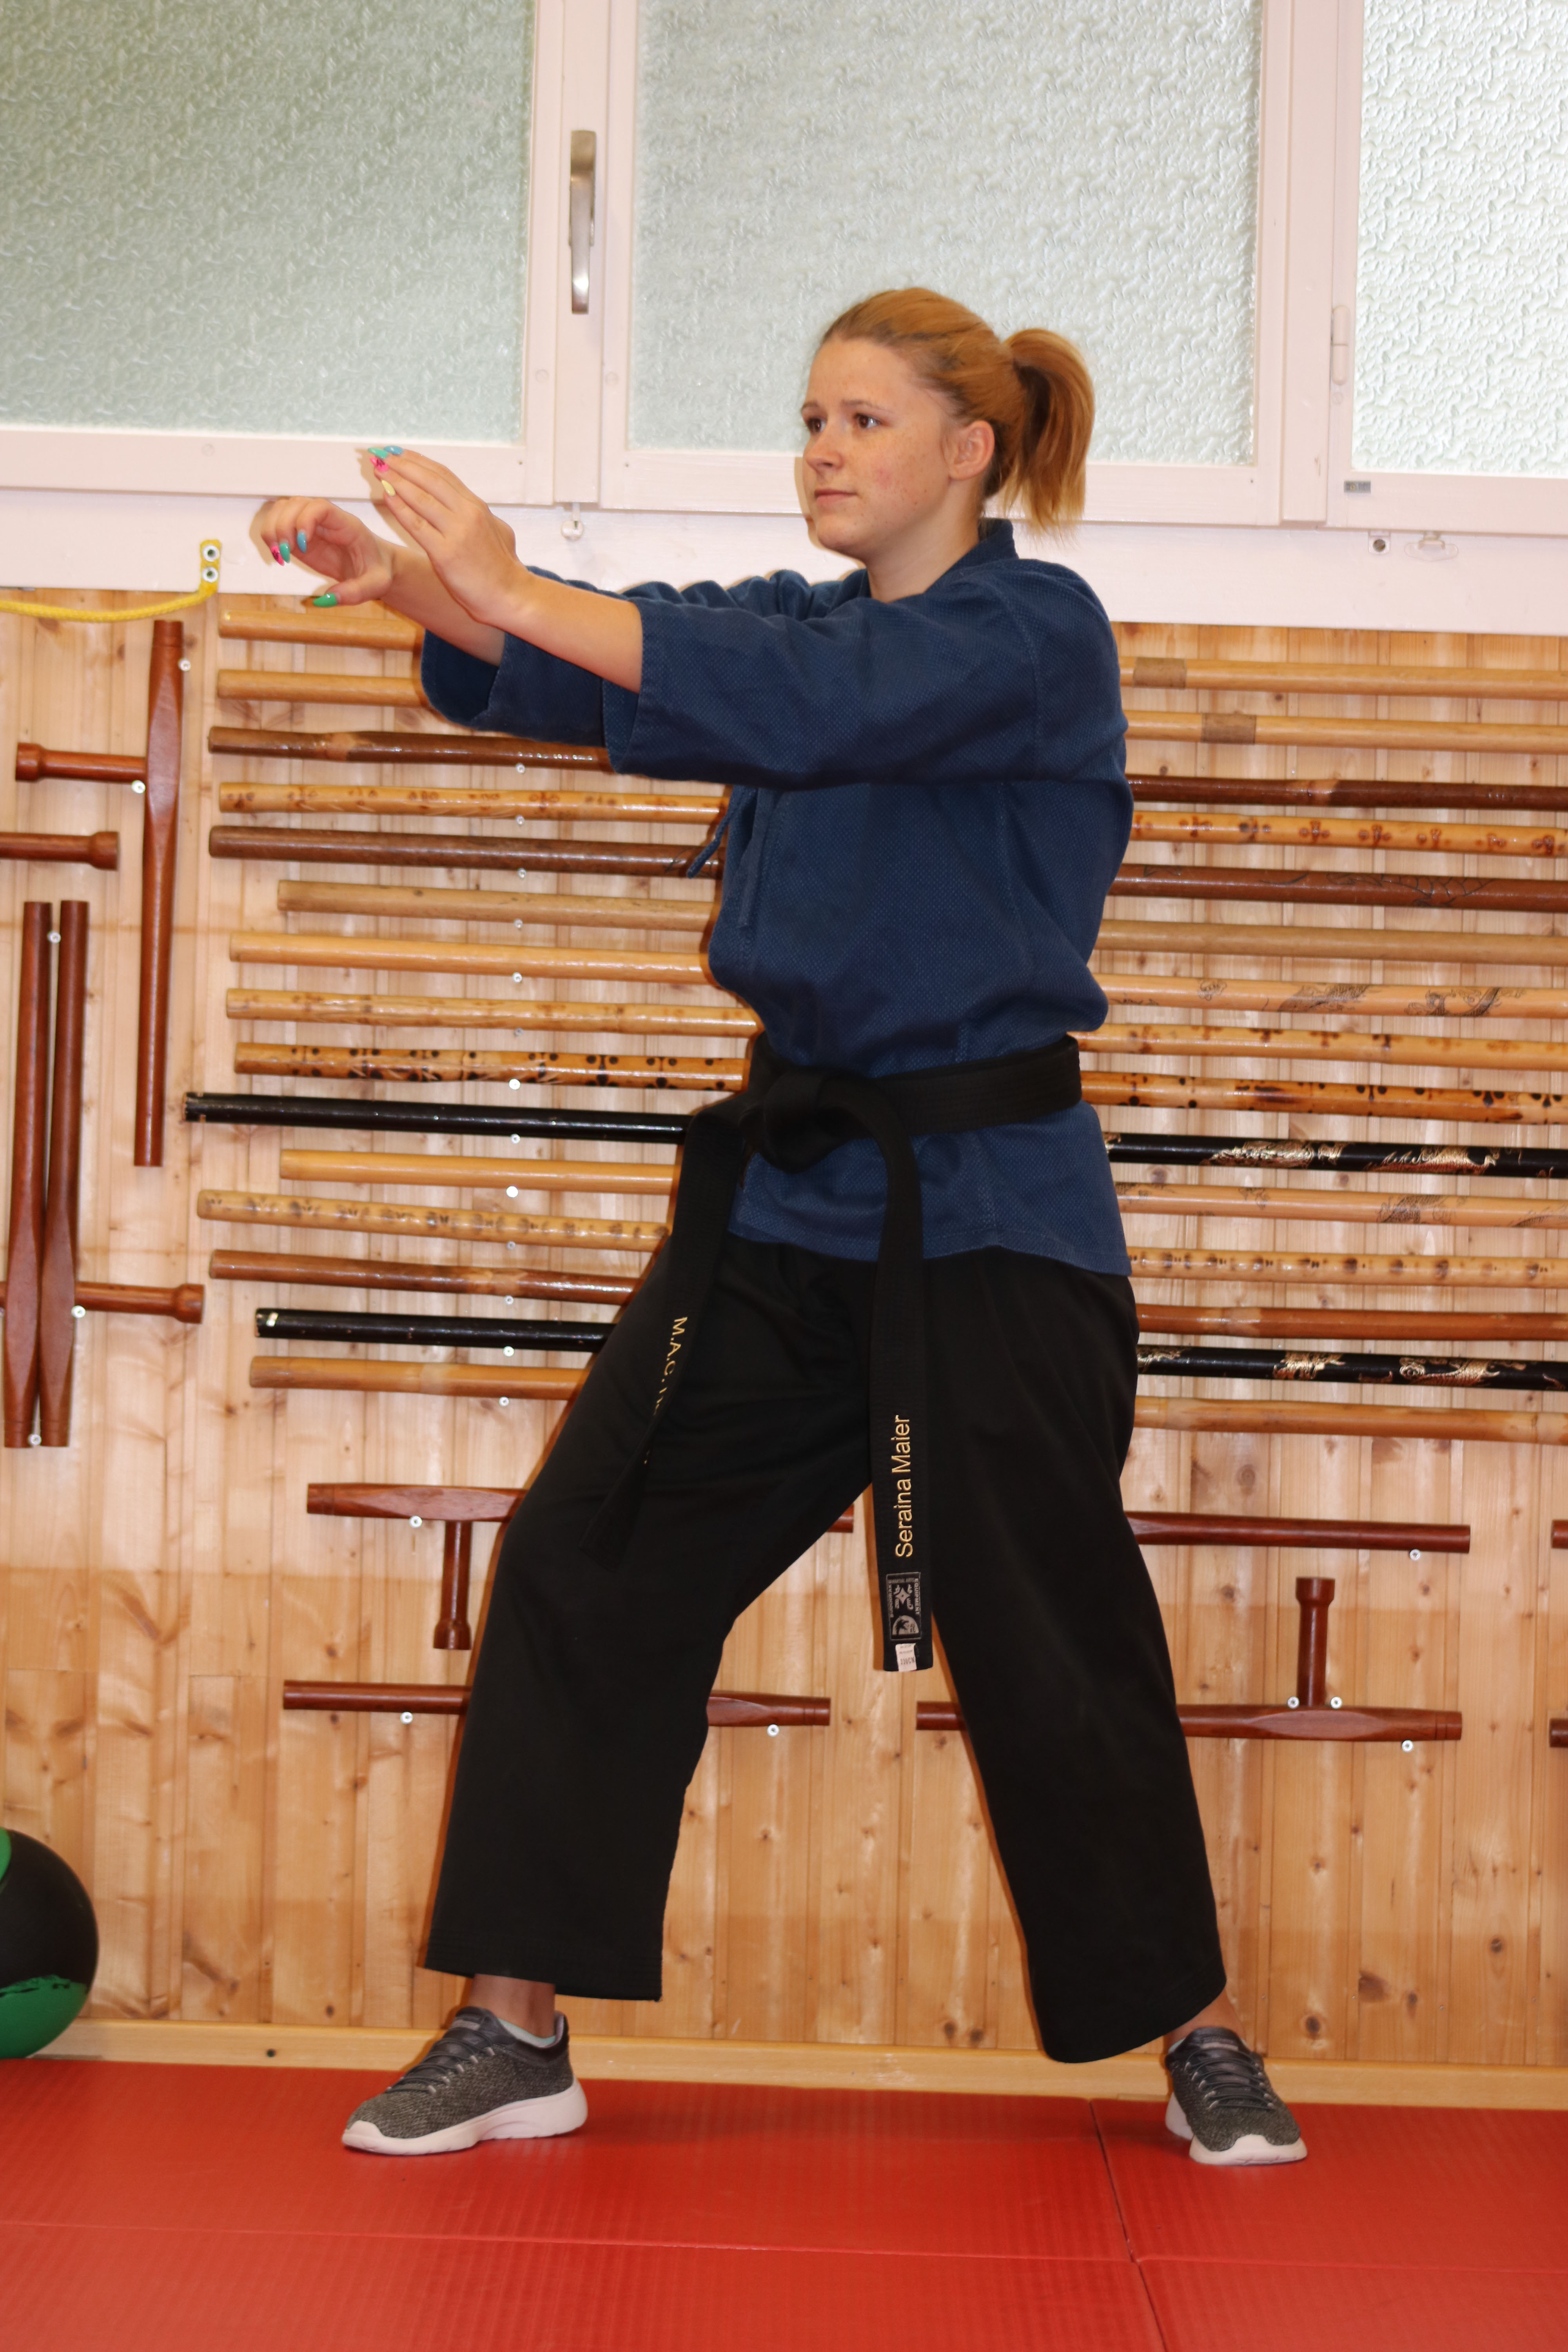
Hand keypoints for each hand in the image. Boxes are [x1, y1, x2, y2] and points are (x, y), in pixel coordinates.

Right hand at [254, 498, 398, 605]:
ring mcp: (311, 524)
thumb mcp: (375, 585)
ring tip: (280, 556)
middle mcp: (327, 519)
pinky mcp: (300, 535)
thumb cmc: (377, 571)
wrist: (373, 567)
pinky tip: (280, 557)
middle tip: (286, 556)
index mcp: (347, 524)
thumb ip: (354, 593)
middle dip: (283, 527)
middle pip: (295, 504)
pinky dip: (271, 536)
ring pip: (282, 509)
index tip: (303, 545)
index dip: (305, 520)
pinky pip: (278, 523)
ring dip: (272, 529)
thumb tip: (325, 600)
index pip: (321, 507)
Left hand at [369, 451, 527, 628]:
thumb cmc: (503, 569)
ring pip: (421, 498)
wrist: (511, 595)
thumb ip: (481, 516)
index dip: (419, 461)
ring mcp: (457, 532)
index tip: (399, 452)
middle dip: (402, 464)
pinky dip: (399, 507)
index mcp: (478, 506)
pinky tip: (385, 495)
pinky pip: (416, 525)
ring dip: (396, 480)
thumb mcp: (498, 531)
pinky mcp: (445, 554)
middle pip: (430, 479)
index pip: (444, 475)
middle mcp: (468, 513)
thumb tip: (469, 507)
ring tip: (377, 468)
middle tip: (380, 454)